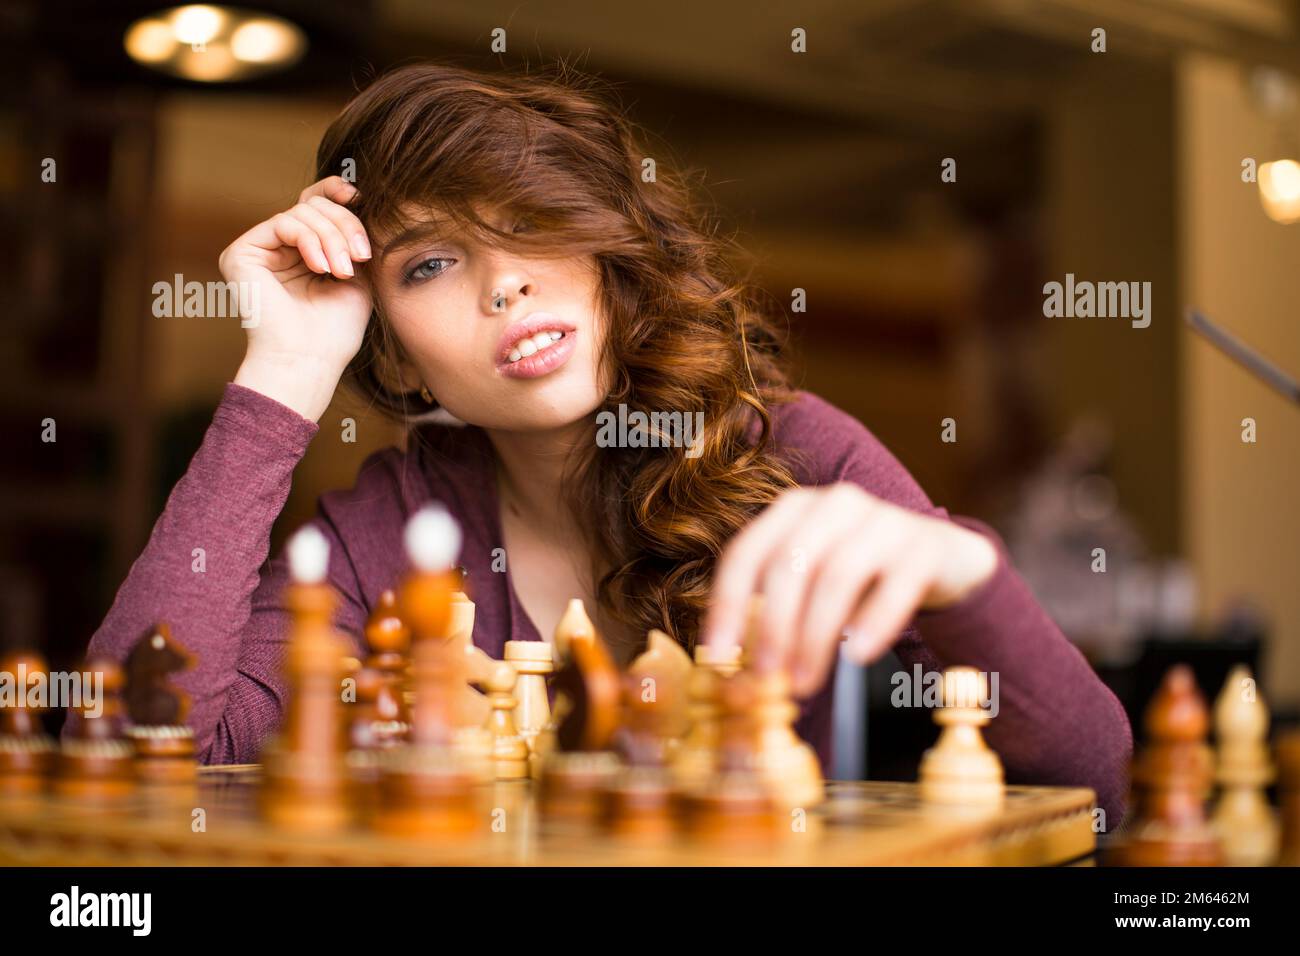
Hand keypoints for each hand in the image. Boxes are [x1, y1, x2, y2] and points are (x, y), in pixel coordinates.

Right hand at [221, 176, 372, 420]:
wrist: (310, 360)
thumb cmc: (335, 330)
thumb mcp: (357, 276)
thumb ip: (352, 239)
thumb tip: (356, 198)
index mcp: (303, 252)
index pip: (316, 206)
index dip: (336, 193)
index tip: (360, 196)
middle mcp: (278, 248)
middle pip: (313, 205)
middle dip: (344, 225)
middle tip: (361, 257)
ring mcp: (259, 249)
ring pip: (302, 212)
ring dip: (332, 238)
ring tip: (343, 271)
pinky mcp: (241, 253)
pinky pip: (283, 223)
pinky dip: (310, 241)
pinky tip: (321, 267)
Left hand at [702, 482, 998, 696]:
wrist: (944, 559)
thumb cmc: (864, 579)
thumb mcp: (814, 586)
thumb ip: (778, 617)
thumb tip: (736, 676)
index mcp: (794, 509)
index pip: (746, 553)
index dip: (726, 605)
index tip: (717, 656)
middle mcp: (834, 504)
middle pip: (790, 565)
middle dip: (773, 626)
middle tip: (767, 677)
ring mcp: (882, 519)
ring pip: (837, 576)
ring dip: (815, 636)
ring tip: (806, 680)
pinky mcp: (923, 545)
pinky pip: (894, 586)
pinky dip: (872, 623)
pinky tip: (857, 655)